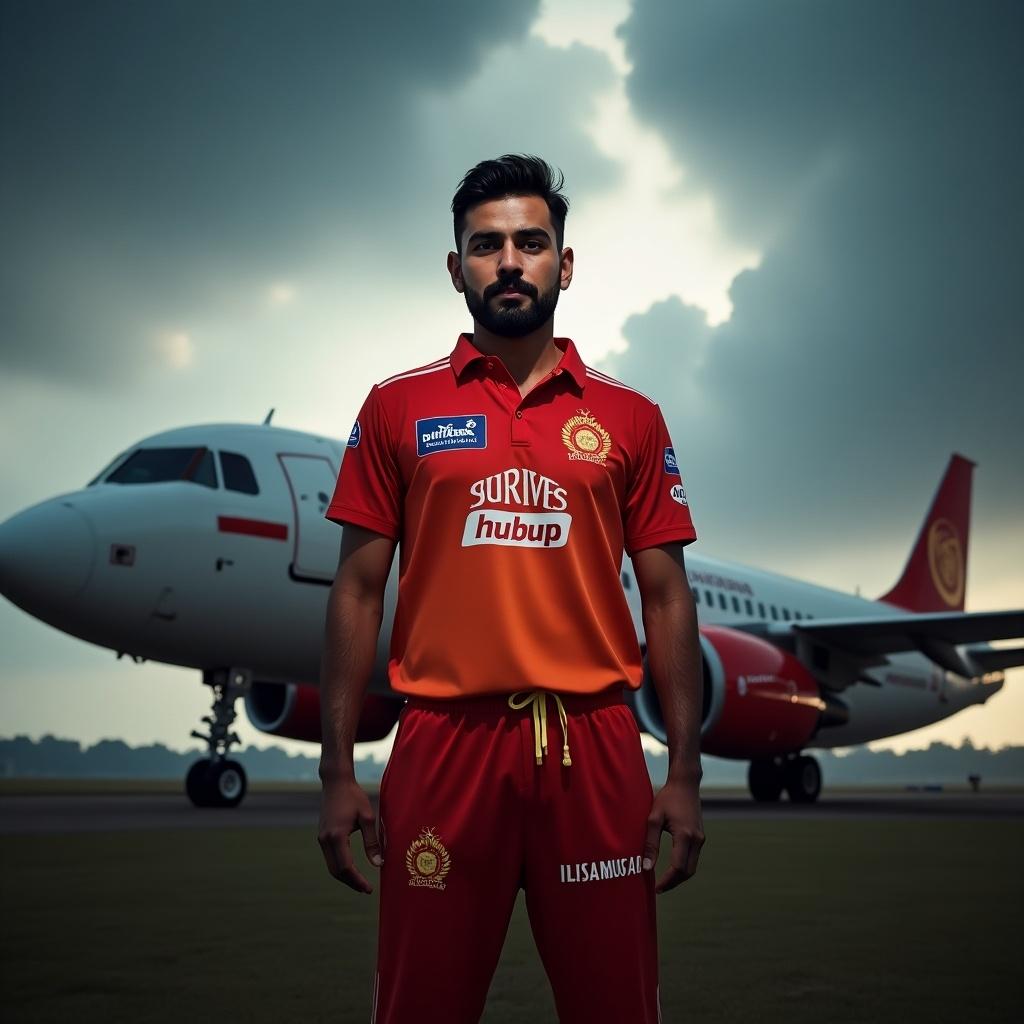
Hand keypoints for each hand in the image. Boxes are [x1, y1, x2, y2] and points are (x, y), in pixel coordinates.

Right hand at [317, 776, 382, 893]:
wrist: (336, 782)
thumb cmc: (354, 797)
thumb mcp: (367, 817)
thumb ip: (372, 842)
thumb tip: (379, 864)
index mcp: (336, 836)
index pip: (346, 867)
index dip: (357, 881)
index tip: (369, 888)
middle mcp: (325, 840)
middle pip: (336, 871)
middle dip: (351, 883)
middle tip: (366, 889)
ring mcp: (321, 838)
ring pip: (331, 866)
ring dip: (345, 877)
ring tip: (360, 882)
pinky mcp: (322, 836)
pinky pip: (330, 858)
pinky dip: (340, 867)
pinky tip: (351, 869)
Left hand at [642, 777, 704, 893]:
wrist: (685, 784)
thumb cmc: (667, 798)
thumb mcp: (653, 818)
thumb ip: (650, 843)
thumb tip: (646, 867)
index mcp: (685, 836)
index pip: (677, 868)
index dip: (666, 881)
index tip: (655, 888)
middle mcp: (697, 840)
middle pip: (687, 872)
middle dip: (673, 883)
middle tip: (658, 888)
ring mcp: (701, 839)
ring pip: (692, 867)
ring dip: (679, 877)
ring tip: (663, 881)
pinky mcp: (700, 837)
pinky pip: (693, 858)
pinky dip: (683, 867)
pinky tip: (671, 868)